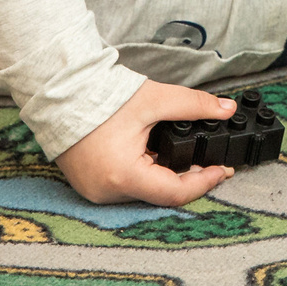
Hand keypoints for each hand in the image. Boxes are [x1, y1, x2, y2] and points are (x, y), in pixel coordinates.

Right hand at [54, 79, 238, 205]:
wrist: (60, 91)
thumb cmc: (100, 97)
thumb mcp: (154, 99)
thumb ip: (194, 106)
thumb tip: (227, 109)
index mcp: (124, 176)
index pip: (174, 193)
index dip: (203, 183)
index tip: (221, 170)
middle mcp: (107, 192)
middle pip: (158, 193)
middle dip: (186, 177)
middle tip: (208, 162)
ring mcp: (95, 191)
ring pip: (142, 191)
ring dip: (164, 175)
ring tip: (184, 157)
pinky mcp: (89, 185)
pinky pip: (124, 185)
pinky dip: (144, 173)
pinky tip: (156, 156)